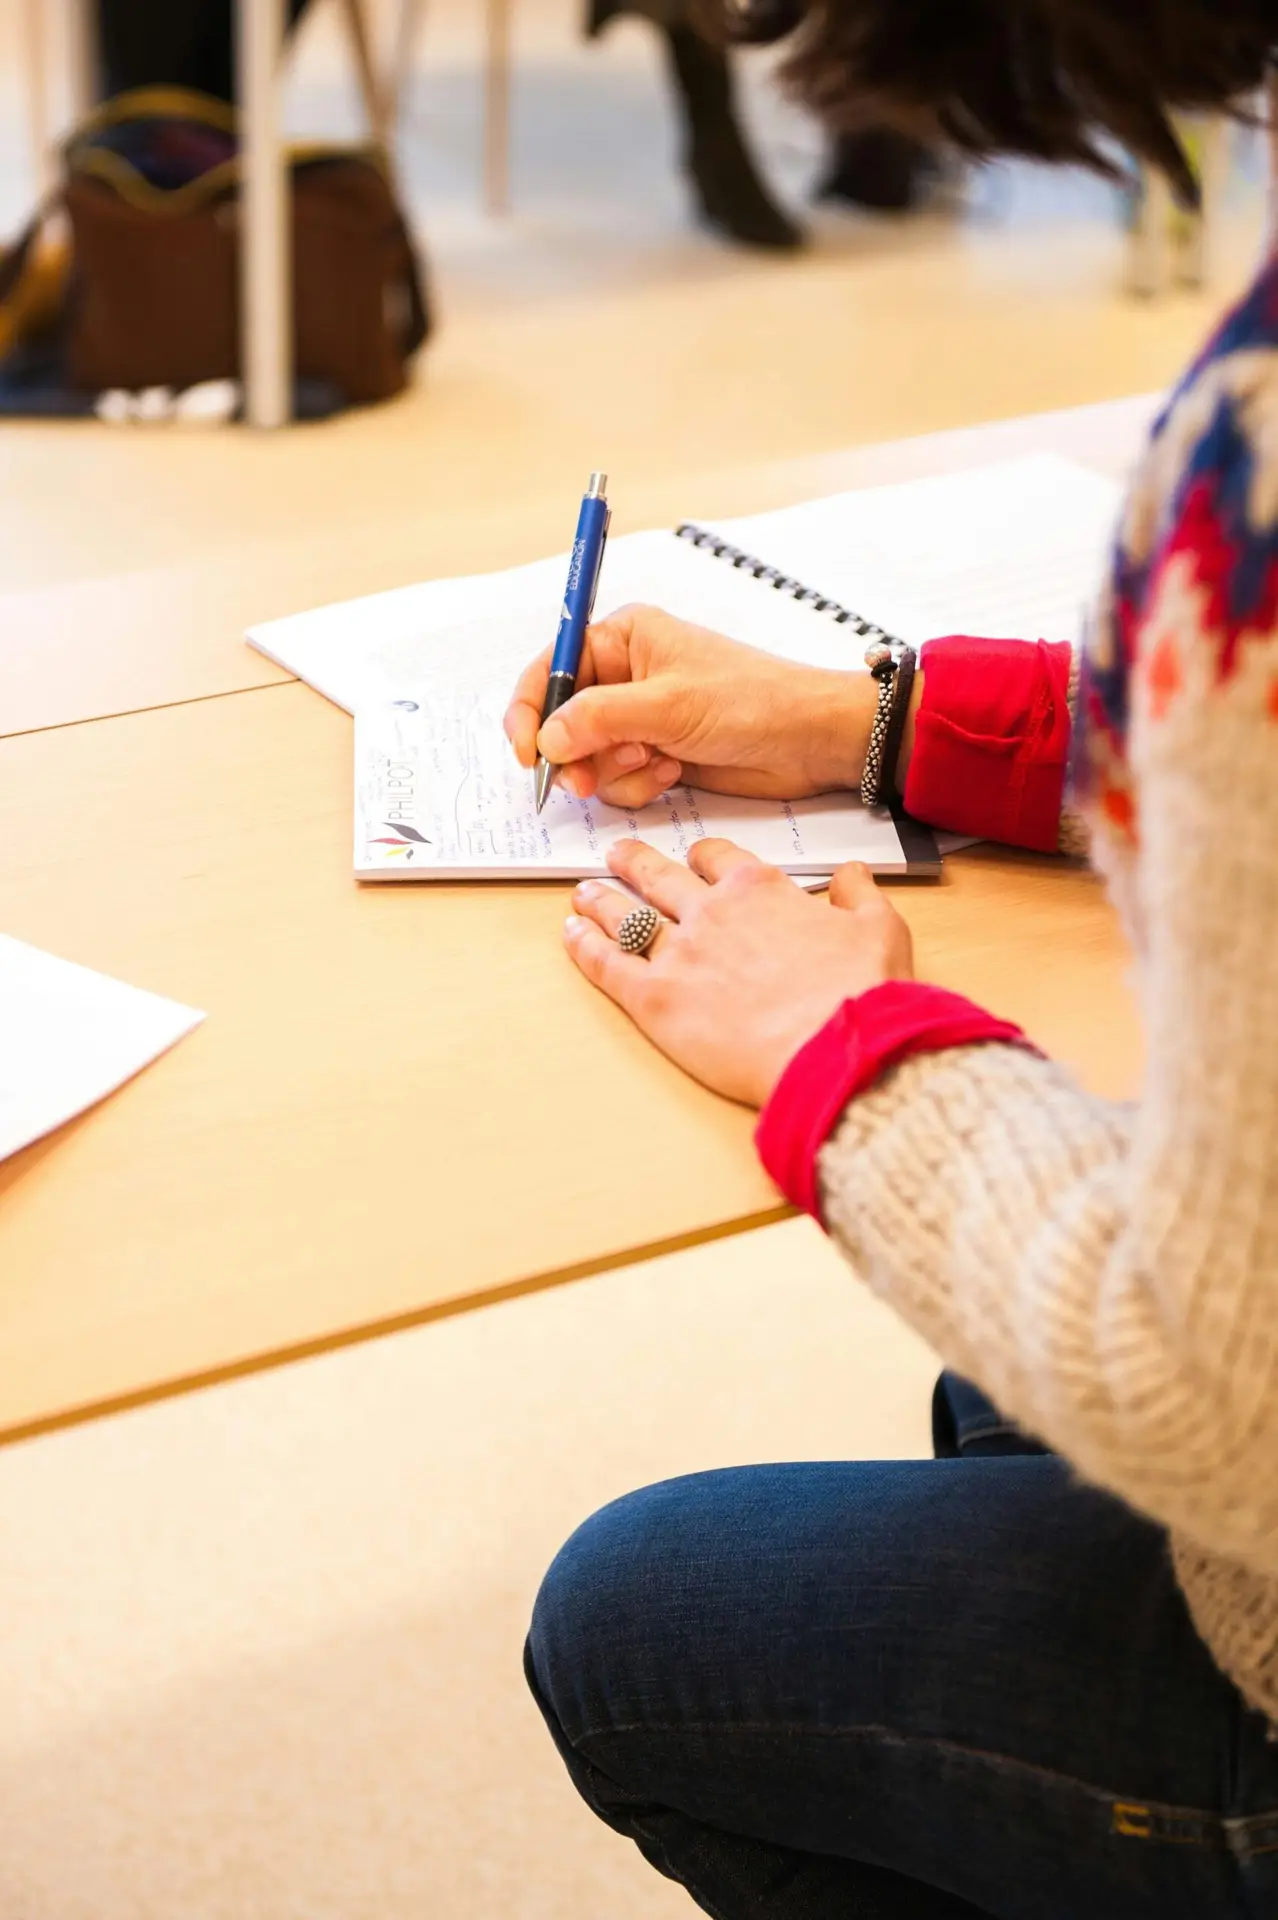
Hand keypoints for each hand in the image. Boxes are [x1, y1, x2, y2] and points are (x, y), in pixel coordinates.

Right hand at [504, 604, 882, 808]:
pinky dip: (637, 784)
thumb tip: (547, 737)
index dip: (529, 711)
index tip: (529, 752)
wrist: (809, 741)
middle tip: (586, 781)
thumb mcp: (668, 705)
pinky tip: (673, 773)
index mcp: (622, 639)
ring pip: (588, 758)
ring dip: (614, 772)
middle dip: (575, 755)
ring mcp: (639, 718)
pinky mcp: (654, 754)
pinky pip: (617, 780)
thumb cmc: (751, 701)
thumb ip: (599, 719)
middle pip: (562, 722)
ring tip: (655, 763)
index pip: (550, 669)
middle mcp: (624, 676)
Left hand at [563, 839, 913, 1106]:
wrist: (837, 1050)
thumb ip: (859, 894)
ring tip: (582, 893)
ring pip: (625, 914)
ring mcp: (678, 953)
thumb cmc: (862, 994)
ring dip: (600, 900)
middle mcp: (712, 912)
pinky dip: (583, 946)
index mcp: (761, 890)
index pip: (718, 858)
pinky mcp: (654, 999)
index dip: (703, 857)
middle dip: (634, 863)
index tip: (695, 859)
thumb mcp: (881, 928)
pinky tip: (571, 935)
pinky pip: (607, 963)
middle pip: (660, 876)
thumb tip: (852, 873)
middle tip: (617, 855)